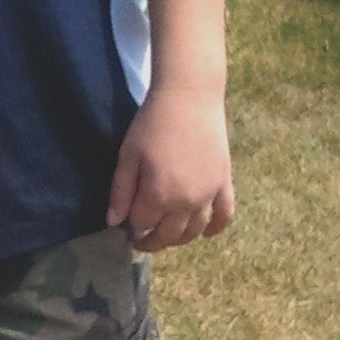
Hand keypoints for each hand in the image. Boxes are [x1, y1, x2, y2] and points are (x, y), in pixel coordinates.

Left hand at [106, 85, 234, 252]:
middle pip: (169, 235)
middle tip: (142, 239)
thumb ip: (120, 192)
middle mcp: (187, 202)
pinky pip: (224, 215)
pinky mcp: (224, 183)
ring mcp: (209, 195)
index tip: (126, 223)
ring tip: (167, 235)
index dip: (132, 226)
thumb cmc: (152, 124)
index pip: (142, 224)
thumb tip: (114, 223)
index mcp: (159, 195)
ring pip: (195, 231)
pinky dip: (216, 228)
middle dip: (153, 241)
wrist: (189, 98)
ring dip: (180, 239)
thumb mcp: (128, 156)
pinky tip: (205, 233)